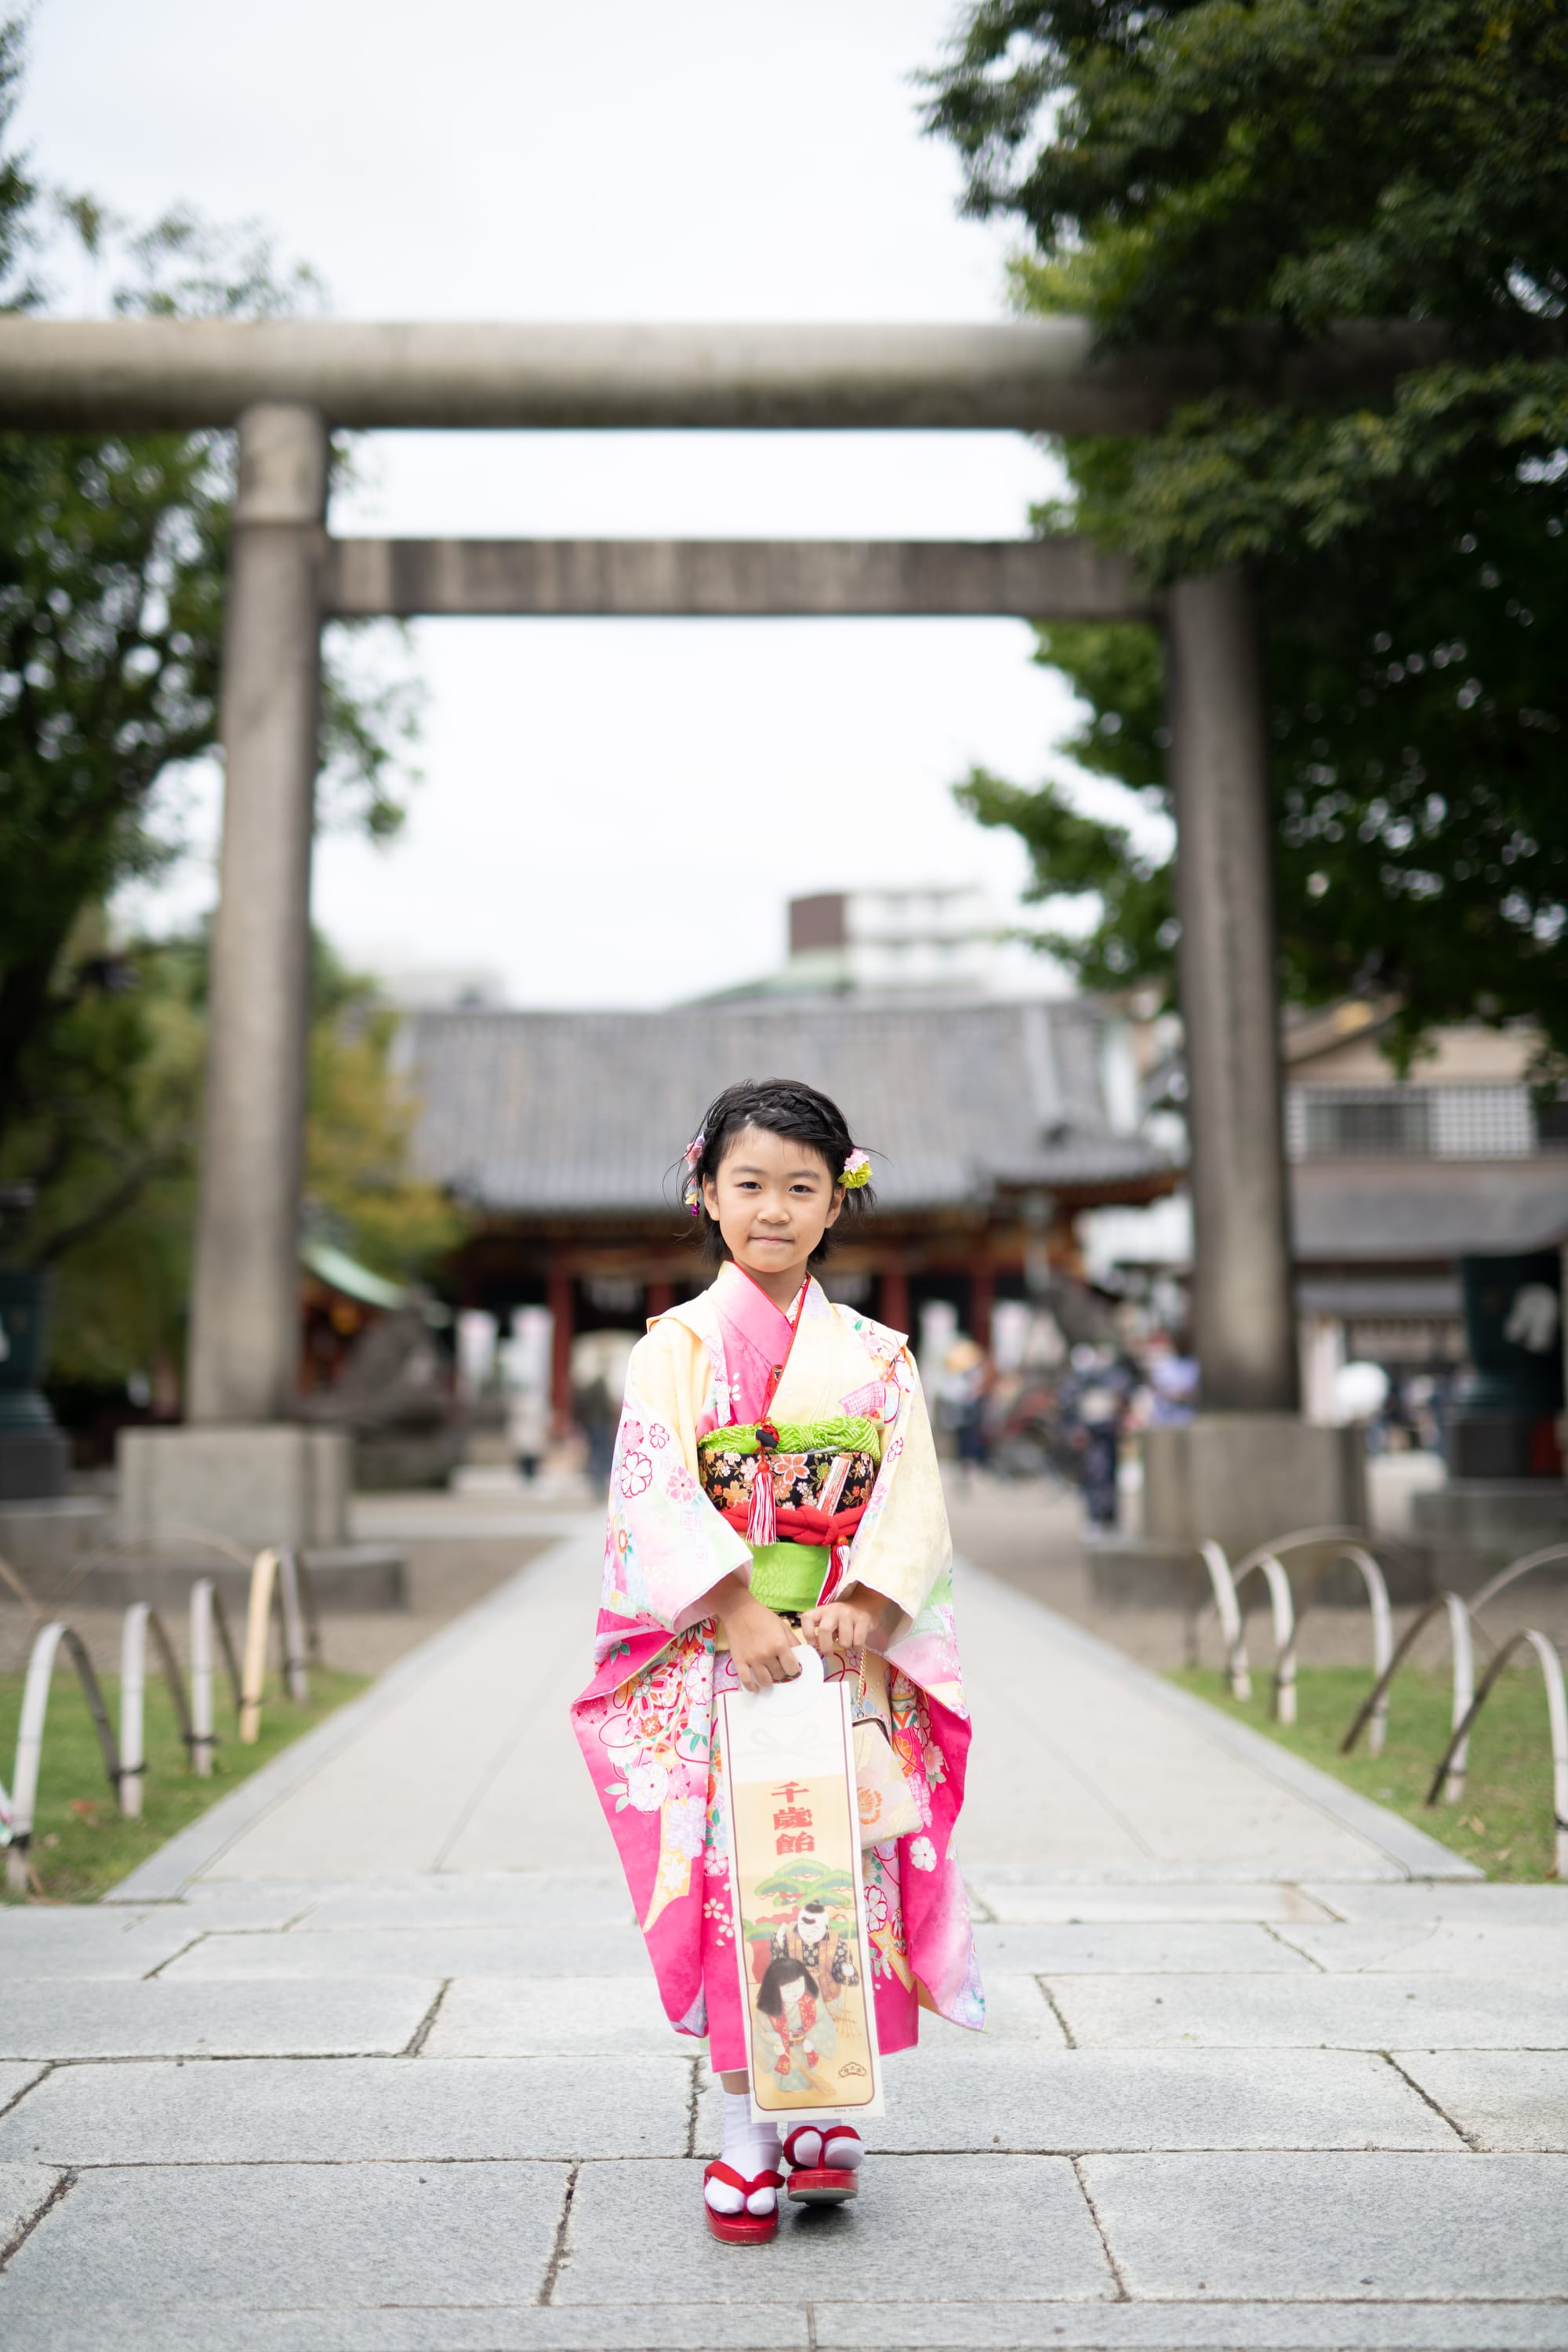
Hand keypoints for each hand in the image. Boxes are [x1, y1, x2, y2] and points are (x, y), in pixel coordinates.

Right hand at [705, 1572, 802, 1692]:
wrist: (739, 1611)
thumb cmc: (762, 1617)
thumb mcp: (782, 1626)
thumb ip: (793, 1642)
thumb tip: (801, 1658)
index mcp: (779, 1644)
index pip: (793, 1668)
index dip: (794, 1669)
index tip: (792, 1667)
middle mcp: (766, 1654)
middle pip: (779, 1675)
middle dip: (781, 1672)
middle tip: (778, 1666)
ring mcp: (752, 1659)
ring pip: (765, 1681)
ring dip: (769, 1680)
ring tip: (769, 1673)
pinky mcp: (739, 1661)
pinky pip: (746, 1681)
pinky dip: (752, 1687)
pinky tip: (756, 1687)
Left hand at [799, 1583, 896, 1656]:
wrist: (864, 1605)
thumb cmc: (842, 1619)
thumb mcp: (829, 1621)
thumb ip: (821, 1632)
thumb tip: (816, 1649)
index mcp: (822, 1610)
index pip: (807, 1618)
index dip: (807, 1633)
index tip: (813, 1644)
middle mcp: (834, 1610)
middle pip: (825, 1629)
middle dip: (826, 1647)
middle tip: (829, 1653)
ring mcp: (849, 1614)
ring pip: (844, 1641)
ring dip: (846, 1646)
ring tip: (847, 1641)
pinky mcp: (863, 1620)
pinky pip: (858, 1642)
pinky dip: (857, 1647)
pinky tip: (856, 1643)